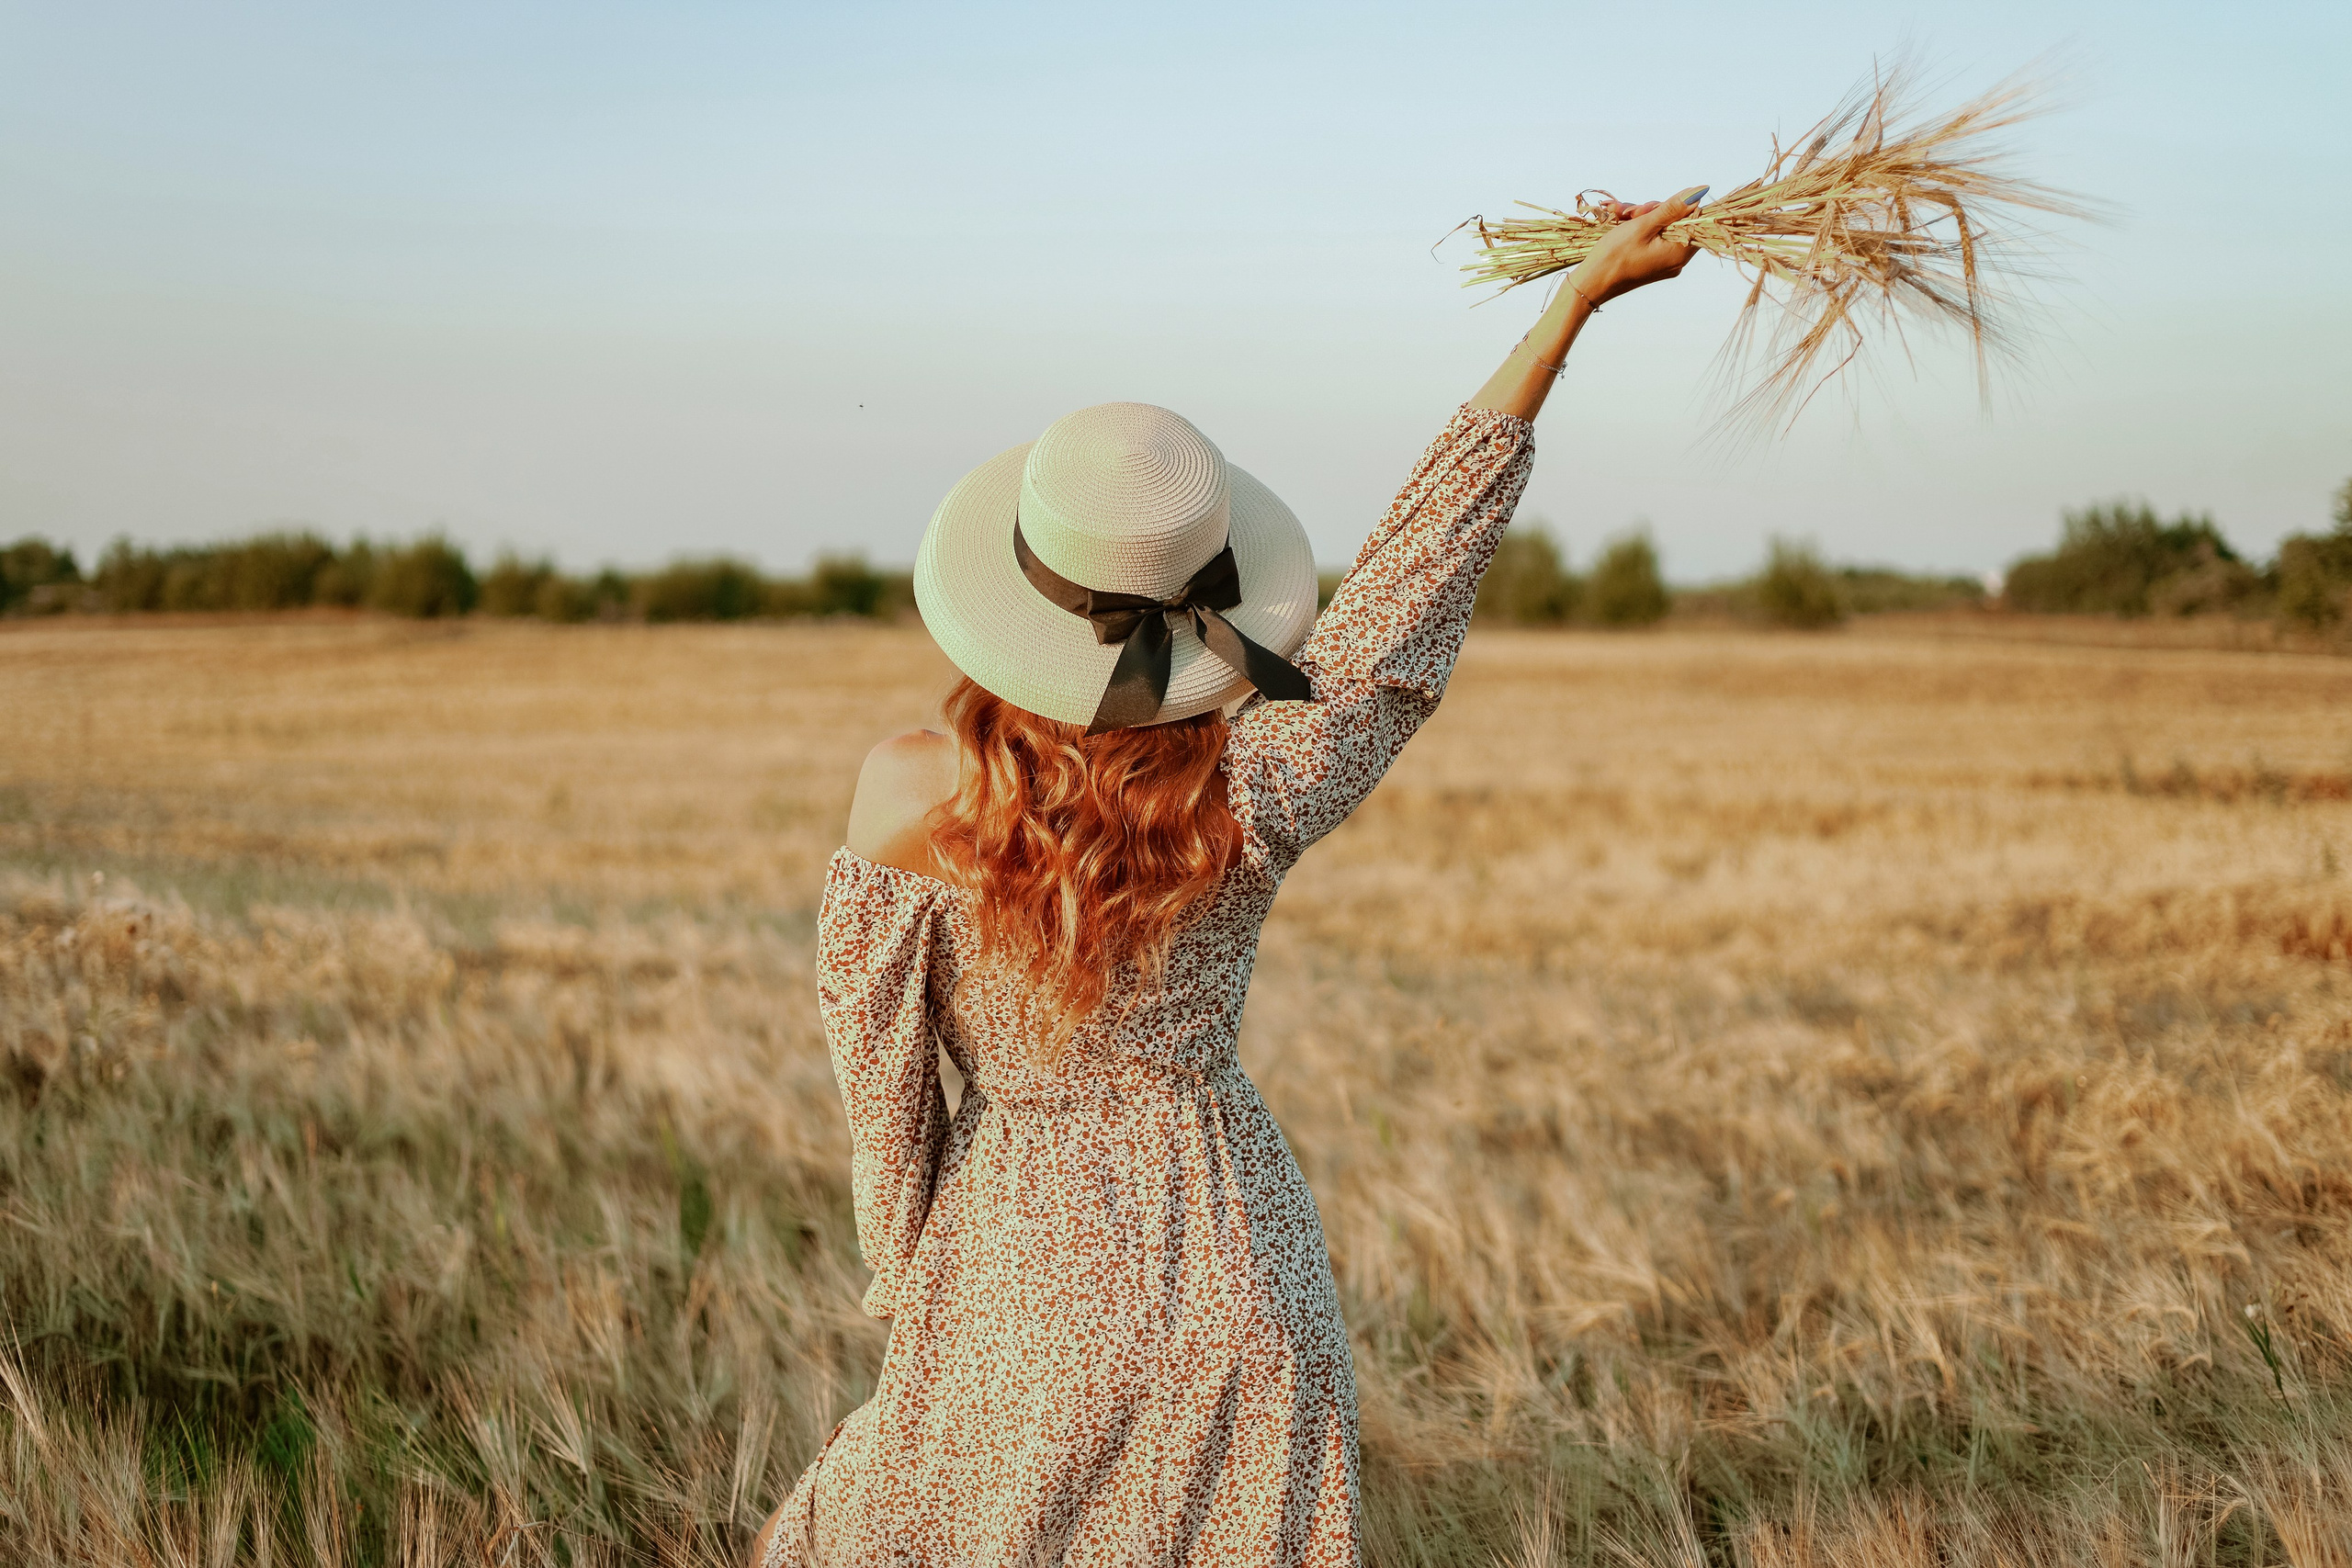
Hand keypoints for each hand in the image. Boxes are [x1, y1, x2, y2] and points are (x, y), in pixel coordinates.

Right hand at [1571, 187, 1705, 305]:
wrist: (1590, 284)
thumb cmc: (1614, 256)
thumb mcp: (1643, 226)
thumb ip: (1672, 208)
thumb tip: (1699, 192)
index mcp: (1679, 252)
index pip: (1696, 221)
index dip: (1677, 207)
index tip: (1655, 207)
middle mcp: (1677, 260)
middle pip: (1676, 223)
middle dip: (1653, 211)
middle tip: (1631, 213)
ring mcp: (1664, 263)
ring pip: (1660, 228)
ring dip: (1640, 218)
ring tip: (1618, 216)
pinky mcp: (1652, 264)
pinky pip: (1651, 239)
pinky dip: (1637, 229)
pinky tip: (1619, 222)